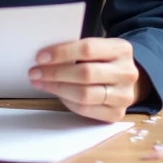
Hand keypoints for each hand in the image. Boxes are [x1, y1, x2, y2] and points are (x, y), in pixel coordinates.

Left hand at [28, 38, 143, 121]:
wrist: (125, 80)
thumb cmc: (103, 61)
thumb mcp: (98, 48)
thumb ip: (78, 50)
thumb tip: (45, 57)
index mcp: (121, 49)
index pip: (88, 49)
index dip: (61, 53)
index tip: (40, 57)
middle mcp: (127, 72)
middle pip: (85, 73)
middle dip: (55, 73)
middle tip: (35, 72)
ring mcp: (124, 95)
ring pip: (84, 94)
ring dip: (57, 88)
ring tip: (41, 83)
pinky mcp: (117, 114)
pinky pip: (86, 110)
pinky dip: (68, 102)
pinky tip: (57, 94)